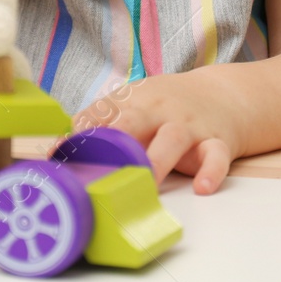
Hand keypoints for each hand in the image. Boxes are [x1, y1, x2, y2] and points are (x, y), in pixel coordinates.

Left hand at [69, 71, 243, 194]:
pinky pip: (216, 156)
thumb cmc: (167, 105)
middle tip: (100, 169)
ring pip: (173, 139)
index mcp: (134, 101)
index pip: (101, 113)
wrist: (224, 94)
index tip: (59, 155)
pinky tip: (202, 187)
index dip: (80, 133)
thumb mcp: (134, 103)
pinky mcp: (217, 141)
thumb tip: (56, 149)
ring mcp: (188, 125)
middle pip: (135, 120)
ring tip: (147, 181)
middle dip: (117, 141)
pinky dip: (211, 172)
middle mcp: (159, 110)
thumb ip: (99, 123)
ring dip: (158, 159)